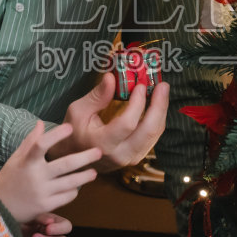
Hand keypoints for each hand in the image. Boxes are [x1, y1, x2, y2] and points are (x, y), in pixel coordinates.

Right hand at [0, 121, 98, 223]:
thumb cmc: (8, 179)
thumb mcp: (15, 159)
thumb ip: (30, 141)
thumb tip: (41, 123)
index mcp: (27, 162)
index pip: (41, 144)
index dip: (56, 135)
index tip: (70, 127)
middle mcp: (36, 176)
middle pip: (66, 164)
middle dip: (85, 157)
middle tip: (99, 151)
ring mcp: (42, 192)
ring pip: (71, 182)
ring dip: (85, 176)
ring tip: (94, 172)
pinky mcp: (46, 206)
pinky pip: (67, 197)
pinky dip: (74, 191)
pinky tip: (77, 186)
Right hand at [50, 73, 169, 172]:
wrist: (73, 158)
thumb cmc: (74, 132)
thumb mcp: (78, 111)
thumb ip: (97, 96)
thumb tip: (111, 77)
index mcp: (102, 143)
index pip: (127, 124)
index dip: (137, 104)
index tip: (140, 86)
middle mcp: (119, 155)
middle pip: (148, 131)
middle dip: (159, 106)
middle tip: (162, 86)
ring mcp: (129, 159)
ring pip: (154, 135)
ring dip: (160, 112)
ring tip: (162, 92)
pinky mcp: (136, 157)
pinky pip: (152, 138)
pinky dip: (156, 120)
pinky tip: (156, 105)